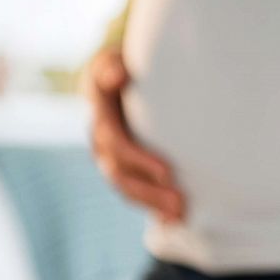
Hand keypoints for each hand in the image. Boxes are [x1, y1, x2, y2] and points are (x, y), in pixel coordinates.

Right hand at [86, 47, 185, 221]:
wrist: (124, 70)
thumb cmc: (130, 60)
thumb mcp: (118, 56)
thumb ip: (114, 66)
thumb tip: (118, 76)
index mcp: (100, 108)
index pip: (116, 141)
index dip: (139, 159)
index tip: (168, 173)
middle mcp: (99, 135)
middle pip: (119, 171)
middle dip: (149, 190)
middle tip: (180, 202)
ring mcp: (107, 152)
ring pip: (123, 185)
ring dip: (150, 202)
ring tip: (180, 215)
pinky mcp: (121, 162)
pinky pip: (131, 189)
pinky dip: (150, 206)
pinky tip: (171, 222)